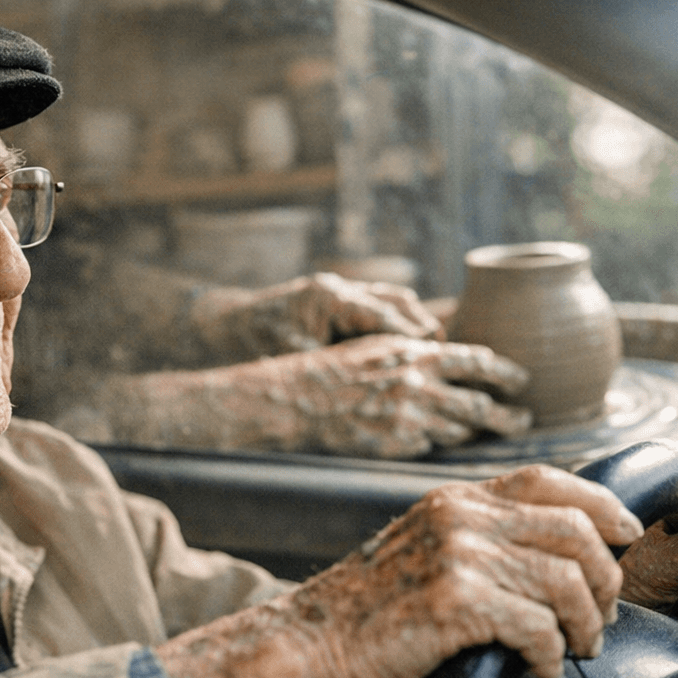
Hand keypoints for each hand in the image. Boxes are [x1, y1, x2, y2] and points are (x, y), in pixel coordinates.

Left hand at [190, 272, 444, 358]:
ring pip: (398, 300)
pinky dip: (403, 325)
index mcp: (329, 299)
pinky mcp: (343, 299)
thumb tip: (364, 390)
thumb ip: (327, 368)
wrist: (227, 322)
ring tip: (439, 358)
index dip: (415, 341)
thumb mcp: (289, 358)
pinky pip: (385, 305)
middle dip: (426, 333)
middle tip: (451, 362)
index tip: (439, 362)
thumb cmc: (254, 343)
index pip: (386, 316)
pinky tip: (414, 352)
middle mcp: (341, 288)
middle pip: (401, 303)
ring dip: (419, 327)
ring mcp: (343, 290)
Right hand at [220, 334, 532, 457]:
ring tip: (491, 435)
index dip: (506, 373)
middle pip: (481, 405)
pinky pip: (430, 447)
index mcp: (418, 354)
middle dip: (508, 415)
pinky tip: (440, 443)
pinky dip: (438, 444)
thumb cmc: (336, 369)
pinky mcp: (397, 446)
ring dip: (478, 434)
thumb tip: (455, 356)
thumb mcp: (381, 346)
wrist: (298, 400)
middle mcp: (419, 385)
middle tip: (524, 420)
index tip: (522, 381)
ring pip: (460, 431)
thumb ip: (420, 353)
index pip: (479, 363)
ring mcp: (409, 418)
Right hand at [297, 466, 644, 677]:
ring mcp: (459, 556)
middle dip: (605, 578)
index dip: (601, 505)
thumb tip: (551, 558)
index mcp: (454, 499)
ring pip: (566, 580)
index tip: (627, 533)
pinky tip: (539, 668)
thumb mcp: (423, 550)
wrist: (309, 643)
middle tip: (601, 616)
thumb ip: (476, 539)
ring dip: (586, 623)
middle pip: (573, 532)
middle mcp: (460, 517)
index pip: (548, 480)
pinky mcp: (457, 602)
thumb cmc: (366, 611)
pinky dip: (551, 654)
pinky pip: (538, 626)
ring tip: (576, 647)